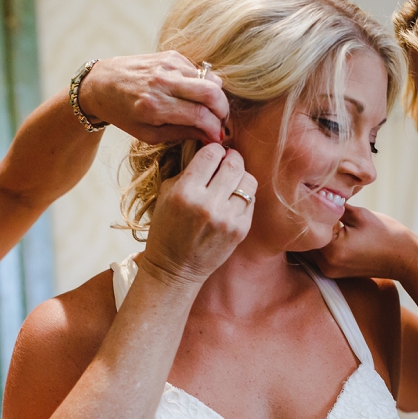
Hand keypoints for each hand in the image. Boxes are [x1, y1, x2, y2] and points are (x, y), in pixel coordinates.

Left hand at [78, 53, 228, 143]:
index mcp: (154, 106)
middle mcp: (162, 82)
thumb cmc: (124, 114)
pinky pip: (199, 70)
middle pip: (211, 93)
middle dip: (223, 110)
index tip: (219, 137)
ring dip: (216, 97)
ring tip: (211, 111)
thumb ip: (181, 133)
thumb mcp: (148, 134)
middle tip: (222, 122)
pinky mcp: (170, 55)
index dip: (215, 128)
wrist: (102, 84)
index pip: (200, 115)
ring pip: (209, 79)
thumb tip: (211, 136)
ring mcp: (167, 65)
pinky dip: (204, 84)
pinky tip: (195, 95)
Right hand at [141, 144, 255, 284]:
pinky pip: (251, 200)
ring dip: (240, 176)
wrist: (175, 268)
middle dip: (232, 158)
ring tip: (230, 181)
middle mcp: (208, 204)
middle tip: (227, 161)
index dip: (214, 150)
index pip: (211, 154)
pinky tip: (231, 201)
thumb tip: (210, 151)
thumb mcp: (166, 194)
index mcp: (185, 192)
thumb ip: (187, 171)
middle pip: (234, 164)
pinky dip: (242, 196)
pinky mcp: (240, 230)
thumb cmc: (167, 228)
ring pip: (248, 180)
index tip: (213, 154)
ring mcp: (227, 218)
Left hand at [313, 204, 417, 284]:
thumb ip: (335, 206)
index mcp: (331, 249)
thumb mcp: (360, 214)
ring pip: (308, 250)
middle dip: (305, 224)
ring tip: (317, 217)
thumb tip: (318, 195)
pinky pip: (317, 256)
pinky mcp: (333, 272)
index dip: (307, 211)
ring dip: (311, 234)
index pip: (306, 227)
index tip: (309, 197)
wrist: (406, 260)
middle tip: (308, 206)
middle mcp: (326, 264)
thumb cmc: (387, 234)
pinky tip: (326, 229)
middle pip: (303, 242)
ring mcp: (329, 271)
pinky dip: (319, 243)